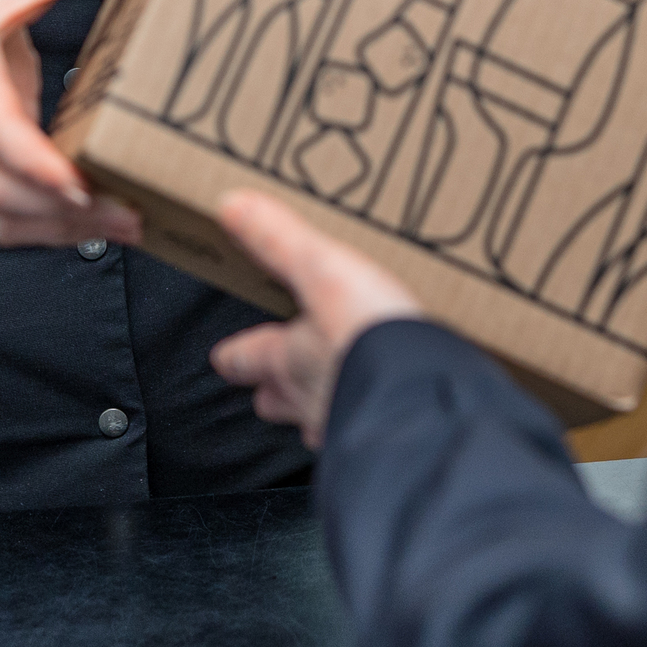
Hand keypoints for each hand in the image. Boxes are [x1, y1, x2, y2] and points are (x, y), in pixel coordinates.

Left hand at [209, 191, 426, 448]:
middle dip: (272, 393)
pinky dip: (367, 420)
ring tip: (327, 402)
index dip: (236, 354)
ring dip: (318, 411)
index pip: (251, 355)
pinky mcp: (384, 438)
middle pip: (279, 401)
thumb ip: (279, 241)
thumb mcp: (322, 270)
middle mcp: (311, 398)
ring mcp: (346, 424)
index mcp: (290, 356)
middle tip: (268, 390)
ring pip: (318, 422)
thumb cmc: (367, 335)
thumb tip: (232, 208)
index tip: (223, 356)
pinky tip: (382, 416)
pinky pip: (364, 430)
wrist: (423, 401)